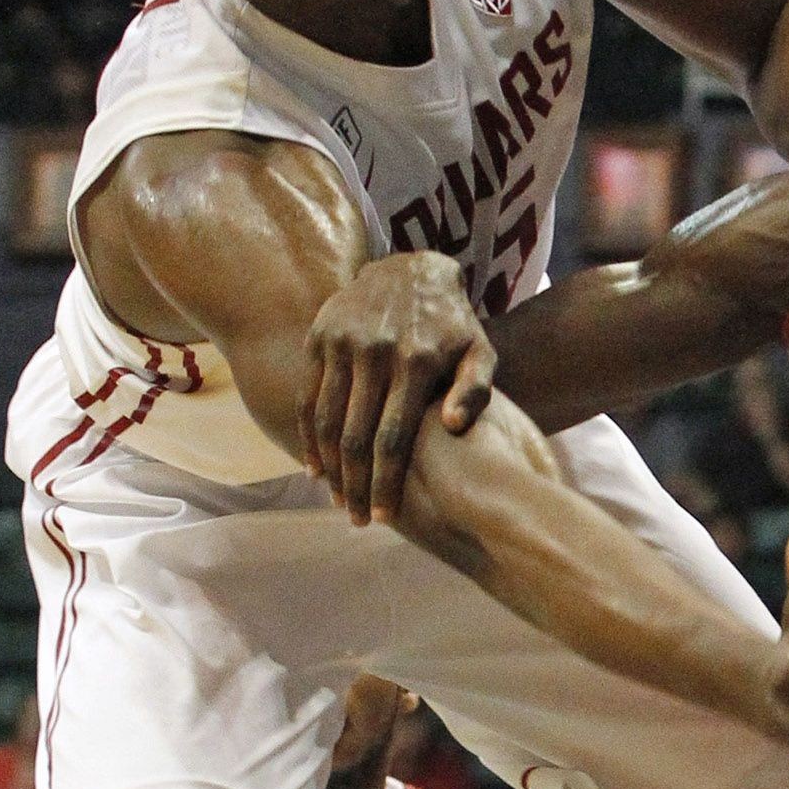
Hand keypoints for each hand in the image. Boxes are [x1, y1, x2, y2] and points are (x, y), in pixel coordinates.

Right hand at [303, 252, 496, 524]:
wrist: (411, 269)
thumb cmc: (453, 324)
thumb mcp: (480, 350)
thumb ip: (475, 389)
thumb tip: (452, 426)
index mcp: (417, 361)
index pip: (393, 438)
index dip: (385, 482)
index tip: (383, 515)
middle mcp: (375, 352)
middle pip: (356, 437)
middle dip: (354, 485)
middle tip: (356, 518)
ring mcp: (342, 343)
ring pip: (327, 421)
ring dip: (329, 468)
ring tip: (337, 499)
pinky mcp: (319, 337)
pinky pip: (307, 397)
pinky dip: (308, 436)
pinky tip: (315, 466)